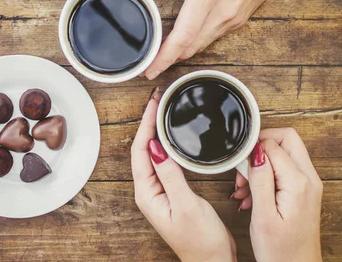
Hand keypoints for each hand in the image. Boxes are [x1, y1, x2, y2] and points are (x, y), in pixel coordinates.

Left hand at [131, 88, 236, 261]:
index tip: (154, 104)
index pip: (140, 151)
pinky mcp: (173, 192)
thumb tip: (155, 146)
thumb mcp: (185, 205)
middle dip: (149, 122)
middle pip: (144, 149)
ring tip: (165, 111)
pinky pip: (166, 162)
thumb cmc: (200, 241)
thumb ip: (171, 175)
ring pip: (154, 154)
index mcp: (147, 193)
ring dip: (158, 131)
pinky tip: (175, 138)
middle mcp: (150, 191)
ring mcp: (161, 191)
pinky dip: (169, 145)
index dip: (145, 124)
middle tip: (159, 100)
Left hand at [133, 0, 302, 79]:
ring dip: (182, 53)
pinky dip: (196, 43)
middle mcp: (221, 13)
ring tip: (163, 55)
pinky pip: (212, 38)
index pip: (182, 36)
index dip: (164, 57)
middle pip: (190, 48)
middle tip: (149, 66)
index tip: (149, 70)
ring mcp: (232, 19)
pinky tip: (186, 39)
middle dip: (168, 60)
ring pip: (201, 45)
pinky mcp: (239, 21)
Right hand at [231, 128, 322, 261]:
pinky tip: (252, 196)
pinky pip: (285, 170)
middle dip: (259, 149)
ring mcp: (308, 184)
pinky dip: (267, 175)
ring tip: (244, 189)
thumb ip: (261, 179)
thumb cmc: (281, 252)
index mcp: (299, 183)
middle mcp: (309, 179)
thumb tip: (256, 151)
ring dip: (261, 164)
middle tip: (243, 170)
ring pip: (284, 154)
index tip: (239, 166)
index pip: (275, 144)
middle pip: (286, 139)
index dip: (253, 150)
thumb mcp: (263, 216)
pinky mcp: (304, 191)